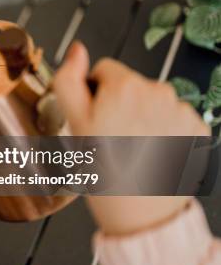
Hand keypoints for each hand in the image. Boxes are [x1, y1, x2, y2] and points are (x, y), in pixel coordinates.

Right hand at [53, 41, 208, 235]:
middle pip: (129, 85)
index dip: (93, 93)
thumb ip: (69, 80)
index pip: (104, 70)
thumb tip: (77, 50)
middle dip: (118, 104)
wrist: (141, 214)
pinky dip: (161, 130)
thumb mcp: (73, 123)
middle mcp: (159, 91)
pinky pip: (172, 118)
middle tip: (110, 138)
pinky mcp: (197, 129)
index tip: (94, 119)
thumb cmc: (103, 171)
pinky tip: (150, 152)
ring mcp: (181, 110)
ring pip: (151, 101)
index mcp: (126, 86)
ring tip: (131, 148)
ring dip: (140, 116)